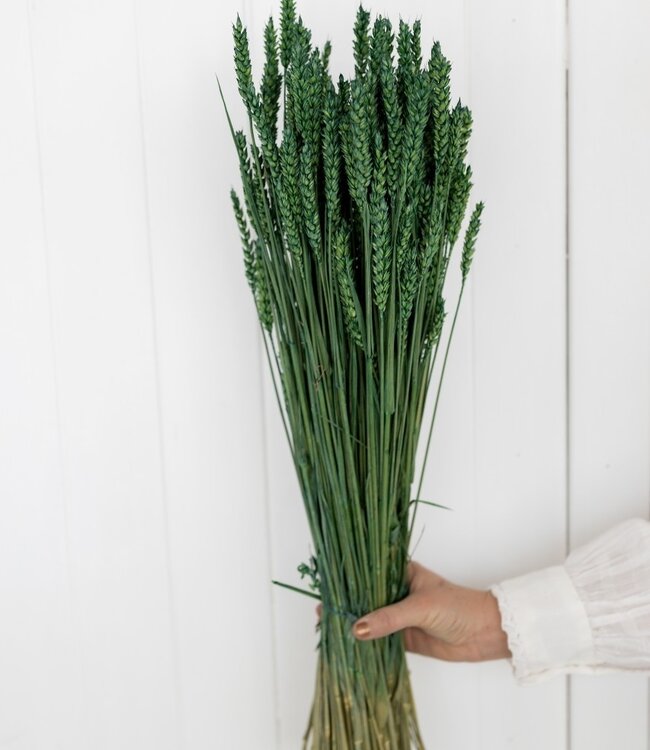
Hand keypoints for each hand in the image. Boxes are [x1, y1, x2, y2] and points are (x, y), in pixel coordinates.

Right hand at [317, 561, 510, 662]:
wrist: (486, 633)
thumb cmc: (459, 607)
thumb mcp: (421, 607)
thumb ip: (389, 618)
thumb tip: (357, 628)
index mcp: (402, 572)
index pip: (369, 572)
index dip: (349, 578)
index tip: (327, 585)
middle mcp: (398, 592)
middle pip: (367, 597)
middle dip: (347, 603)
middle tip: (322, 609)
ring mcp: (401, 616)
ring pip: (372, 619)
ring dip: (354, 624)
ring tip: (328, 626)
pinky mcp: (406, 638)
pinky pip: (381, 641)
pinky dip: (367, 644)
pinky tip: (349, 645)